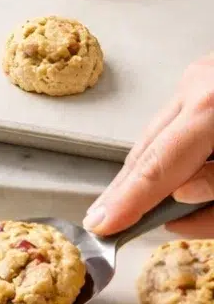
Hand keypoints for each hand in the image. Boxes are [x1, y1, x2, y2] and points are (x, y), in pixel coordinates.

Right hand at [83, 55, 213, 237]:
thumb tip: (179, 208)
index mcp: (210, 107)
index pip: (157, 165)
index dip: (127, 200)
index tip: (102, 225)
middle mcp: (195, 86)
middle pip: (146, 151)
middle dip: (125, 192)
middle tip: (101, 222)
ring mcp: (195, 78)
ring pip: (155, 137)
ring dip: (148, 175)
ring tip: (130, 208)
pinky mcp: (200, 79)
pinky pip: (171, 125)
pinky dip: (167, 154)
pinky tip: (164, 179)